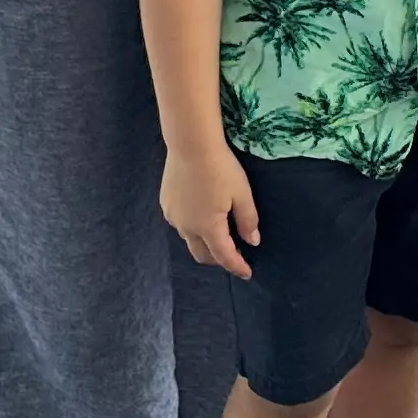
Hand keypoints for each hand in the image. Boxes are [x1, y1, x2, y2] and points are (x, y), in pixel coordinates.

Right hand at [160, 135, 261, 276]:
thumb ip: (248, 220)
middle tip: (234, 254)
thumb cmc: (221, 168)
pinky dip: (192, 228)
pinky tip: (200, 215)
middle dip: (219, 259)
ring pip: (189, 240)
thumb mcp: (242, 194)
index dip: (237, 267)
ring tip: (218, 233)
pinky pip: (180, 224)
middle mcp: (187, 227)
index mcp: (208, 227)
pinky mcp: (165, 204)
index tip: (247, 273)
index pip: (224, 256)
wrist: (190, 144)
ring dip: (204, 243)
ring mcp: (173, 216)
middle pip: (202, 255)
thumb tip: (252, 242)